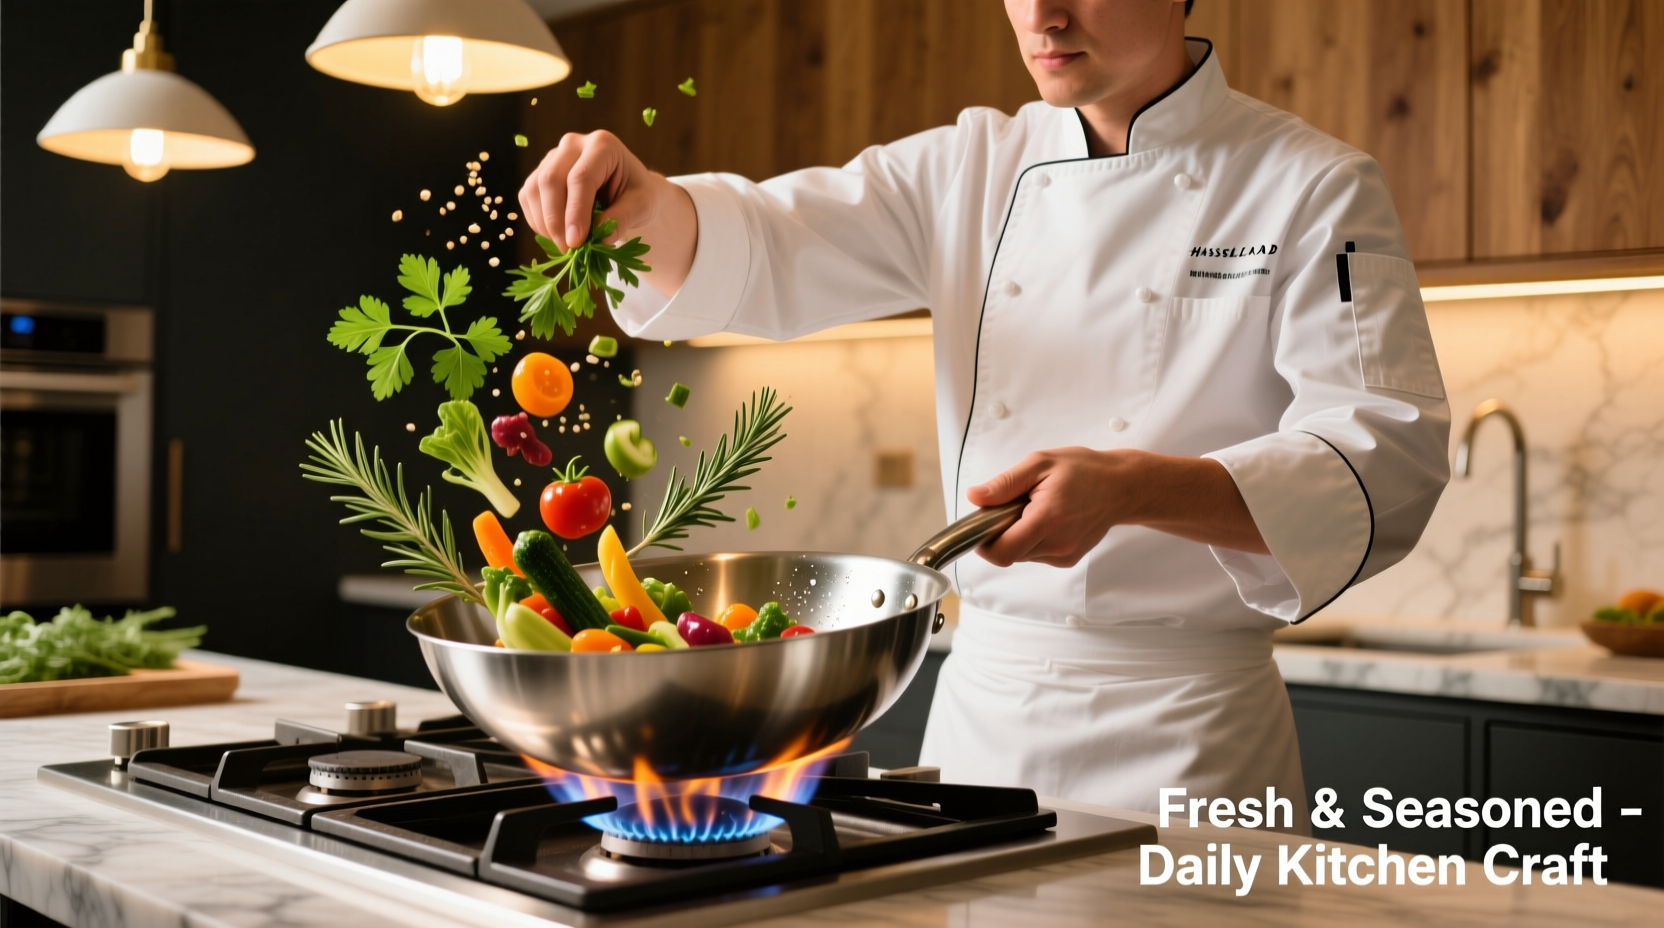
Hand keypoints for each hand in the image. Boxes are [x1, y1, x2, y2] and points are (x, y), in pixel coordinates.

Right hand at [517, 130, 697, 293]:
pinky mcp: (540, 172)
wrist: (627, 189)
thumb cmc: (638, 194)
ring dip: (544, 223)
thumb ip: (623, 219)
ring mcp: (553, 156)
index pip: (581, 178)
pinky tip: (555, 234)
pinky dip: (537, 221)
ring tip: (564, 245)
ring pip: (534, 189)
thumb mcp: (642, 205)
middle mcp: (573, 144)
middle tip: (568, 249)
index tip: (575, 242)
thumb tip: (600, 239)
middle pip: (551, 180)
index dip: (575, 212)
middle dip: (555, 220)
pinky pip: (528, 197)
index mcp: (602, 145)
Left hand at [967, 448, 1267, 567]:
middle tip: (1013, 506)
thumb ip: (1005, 484)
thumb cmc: (1085, 471)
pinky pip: (1036, 555)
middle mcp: (1057, 544)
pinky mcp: (1067, 559)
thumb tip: (975, 497)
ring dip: (1017, 536)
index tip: (982, 523)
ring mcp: (1064, 555)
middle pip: (1009, 554)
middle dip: (1001, 533)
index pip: (1003, 551)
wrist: (1123, 487)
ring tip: (1033, 509)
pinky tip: (1045, 519)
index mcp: (1048, 519)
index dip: (984, 542)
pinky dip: (1032, 539)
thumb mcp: (1040, 464)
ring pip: (1021, 555)